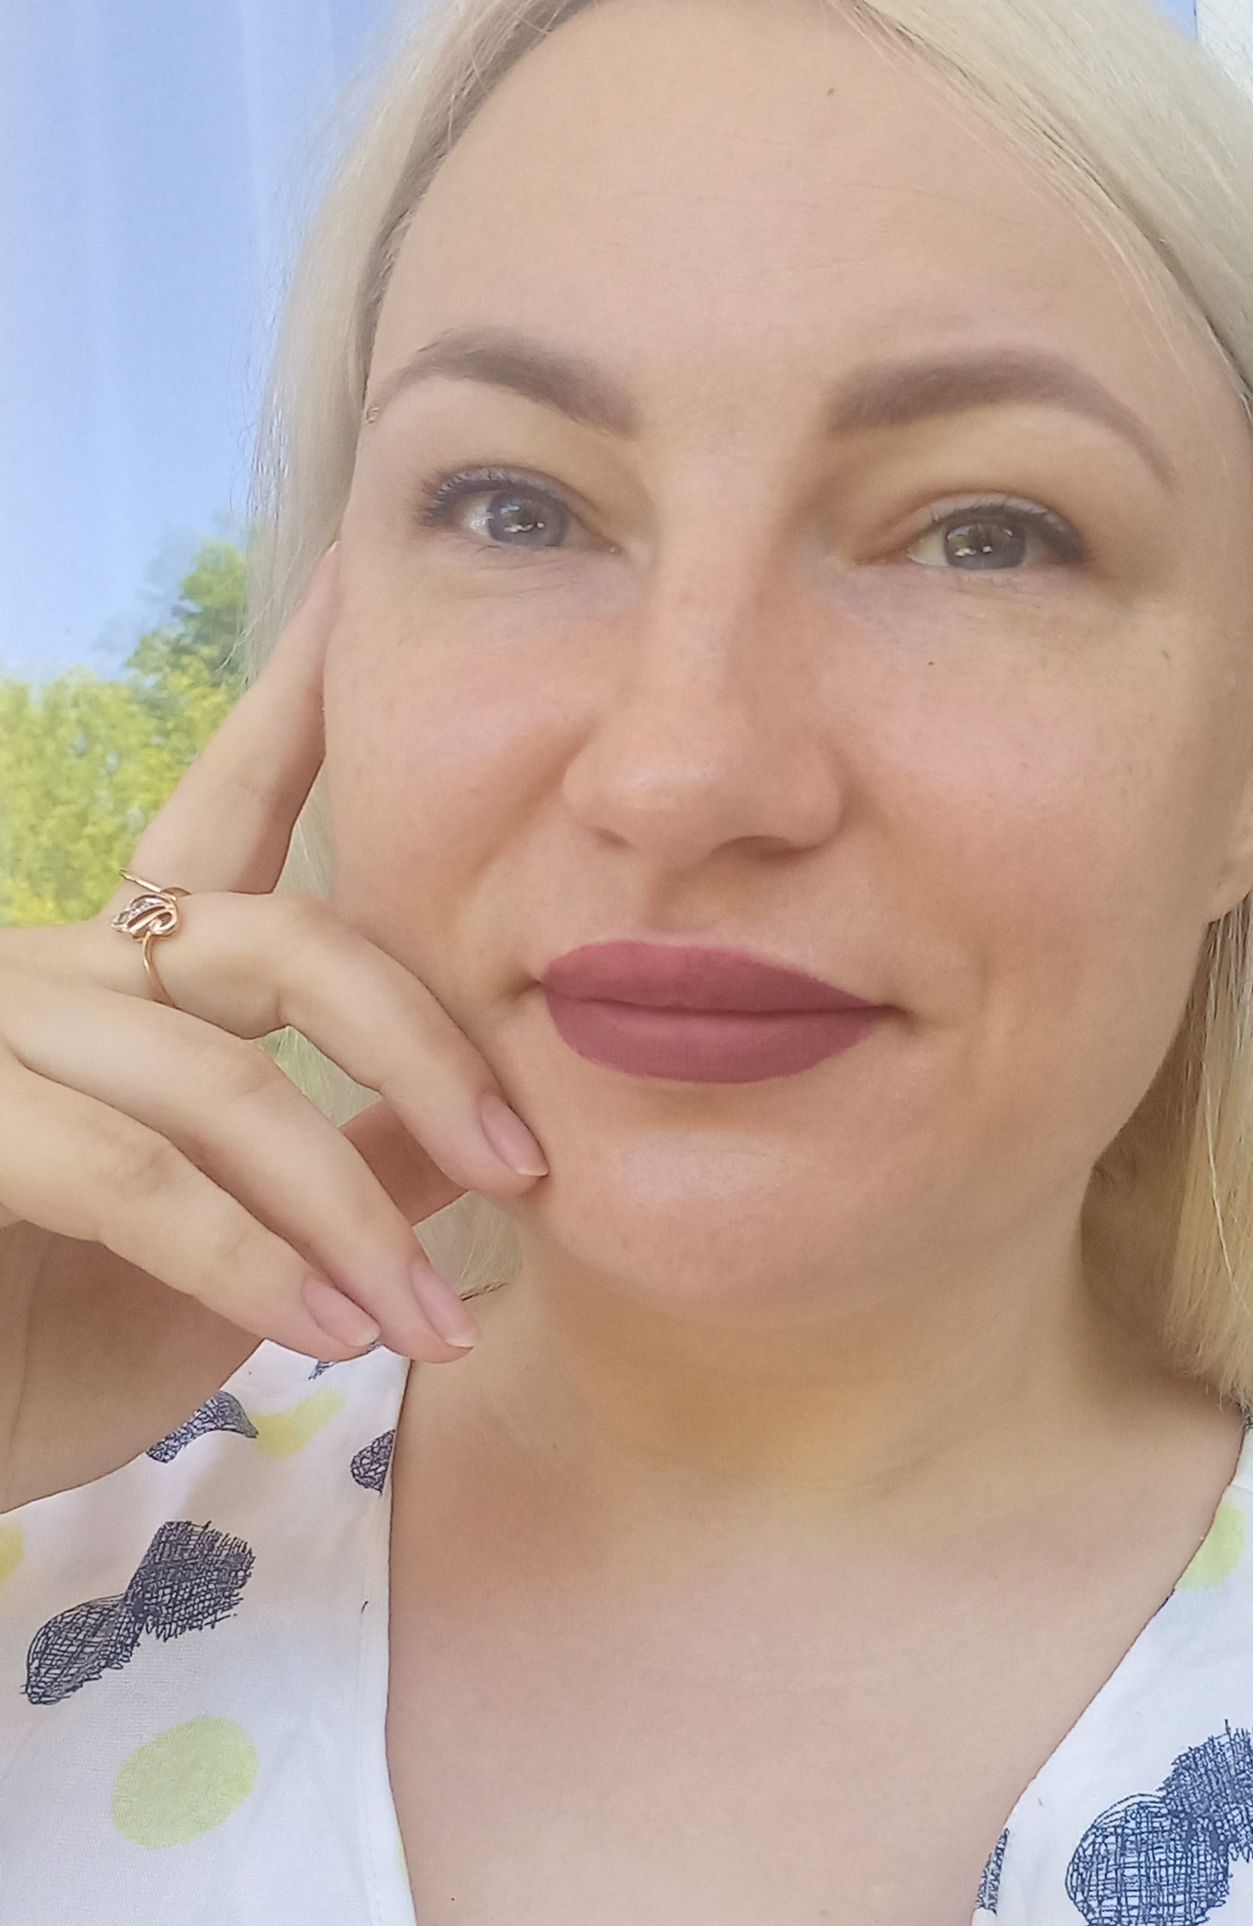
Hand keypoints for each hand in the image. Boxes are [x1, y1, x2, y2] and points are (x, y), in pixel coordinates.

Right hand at [0, 542, 547, 1365]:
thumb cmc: (69, 1339)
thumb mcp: (254, 1247)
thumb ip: (355, 1163)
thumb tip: (480, 1123)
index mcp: (133, 975)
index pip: (232, 816)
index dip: (297, 704)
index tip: (364, 580)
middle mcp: (62, 970)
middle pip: (281, 941)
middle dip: (420, 1054)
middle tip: (523, 1170)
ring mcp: (1, 1036)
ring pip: (224, 1083)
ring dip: (351, 1218)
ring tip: (428, 1320)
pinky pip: (138, 1176)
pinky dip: (252, 1263)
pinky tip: (329, 1335)